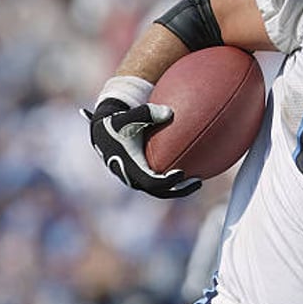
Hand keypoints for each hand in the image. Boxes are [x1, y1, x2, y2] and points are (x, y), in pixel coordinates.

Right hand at [82, 99, 201, 198]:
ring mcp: (137, 178)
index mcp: (130, 167)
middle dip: (179, 190)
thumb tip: (169, 112)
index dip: (166, 181)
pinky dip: (174, 180)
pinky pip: (160, 182)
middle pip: (159, 191)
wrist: (103, 132)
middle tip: (198, 182)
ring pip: (160, 190)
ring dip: (179, 188)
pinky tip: (192, 169)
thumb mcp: (130, 116)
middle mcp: (133, 177)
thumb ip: (147, 113)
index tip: (182, 173)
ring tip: (199, 180)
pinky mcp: (141, 175)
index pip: (150, 181)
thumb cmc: (119, 122)